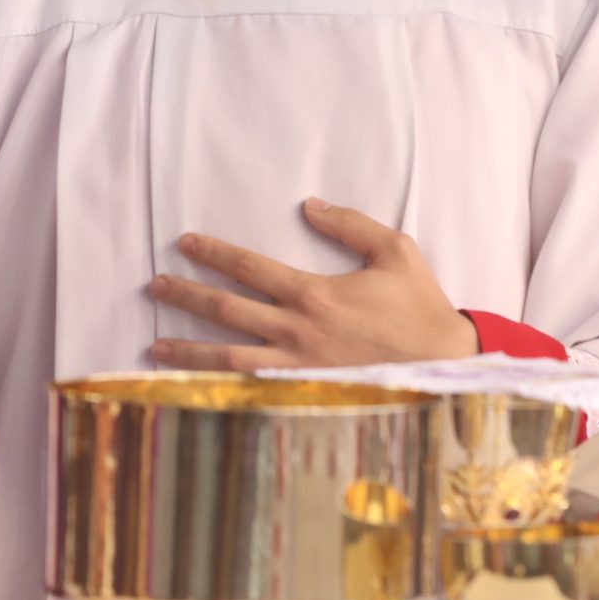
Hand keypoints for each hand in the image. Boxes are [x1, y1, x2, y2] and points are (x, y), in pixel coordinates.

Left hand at [147, 199, 479, 371]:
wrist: (443, 368)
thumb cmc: (420, 309)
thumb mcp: (395, 251)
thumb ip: (351, 224)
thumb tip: (310, 205)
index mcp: (313, 294)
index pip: (248, 268)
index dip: (212, 253)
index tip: (184, 244)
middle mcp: (296, 332)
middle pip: (227, 310)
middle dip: (186, 296)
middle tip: (155, 286)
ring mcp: (296, 368)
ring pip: (227, 358)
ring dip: (188, 349)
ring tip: (156, 343)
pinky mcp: (303, 394)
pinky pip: (249, 391)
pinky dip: (218, 388)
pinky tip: (193, 386)